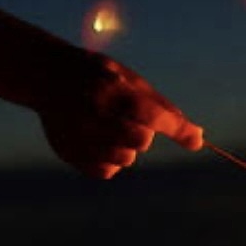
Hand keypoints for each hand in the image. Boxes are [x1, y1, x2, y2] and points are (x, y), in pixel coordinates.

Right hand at [37, 52, 202, 177]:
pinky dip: (110, 160)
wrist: (47, 75)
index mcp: (111, 89)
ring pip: (125, 159)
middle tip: (129, 118)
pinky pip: (107, 171)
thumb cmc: (100, 76)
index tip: (196, 140)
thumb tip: (197, 138)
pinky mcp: (68, 152)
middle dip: (144, 133)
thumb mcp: (131, 80)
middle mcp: (93, 113)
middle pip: (141, 141)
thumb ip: (163, 109)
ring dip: (126, 147)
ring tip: (110, 127)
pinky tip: (99, 140)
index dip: (177, 129)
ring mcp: (77, 135)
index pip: (151, 116)